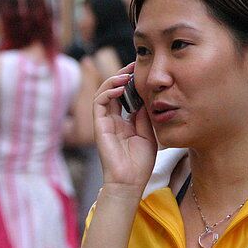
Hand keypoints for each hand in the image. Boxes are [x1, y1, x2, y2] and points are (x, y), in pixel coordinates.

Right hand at [93, 63, 157, 196]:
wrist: (130, 182)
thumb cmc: (140, 164)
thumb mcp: (148, 134)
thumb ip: (144, 116)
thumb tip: (146, 97)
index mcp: (124, 122)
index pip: (125, 96)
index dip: (132, 83)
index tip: (142, 71)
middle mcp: (113, 120)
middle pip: (113, 91)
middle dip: (123, 76)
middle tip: (134, 65)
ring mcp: (105, 122)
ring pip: (104, 93)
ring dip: (114, 80)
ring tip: (127, 73)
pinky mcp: (99, 126)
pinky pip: (99, 103)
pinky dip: (108, 91)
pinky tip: (121, 86)